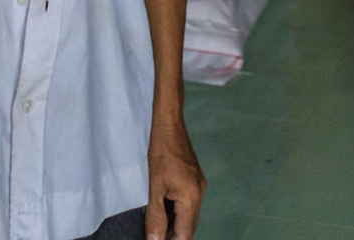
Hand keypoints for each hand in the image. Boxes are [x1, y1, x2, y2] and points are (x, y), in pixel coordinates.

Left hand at [146, 117, 203, 239]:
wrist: (169, 125)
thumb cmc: (161, 153)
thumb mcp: (154, 188)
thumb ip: (156, 216)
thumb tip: (156, 239)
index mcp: (191, 197)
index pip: (185, 232)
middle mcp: (199, 193)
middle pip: (189, 225)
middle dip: (174, 235)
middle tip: (155, 237)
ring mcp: (198, 185)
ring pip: (189, 213)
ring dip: (175, 223)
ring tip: (157, 227)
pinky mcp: (195, 178)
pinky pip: (188, 201)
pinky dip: (177, 210)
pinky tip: (164, 209)